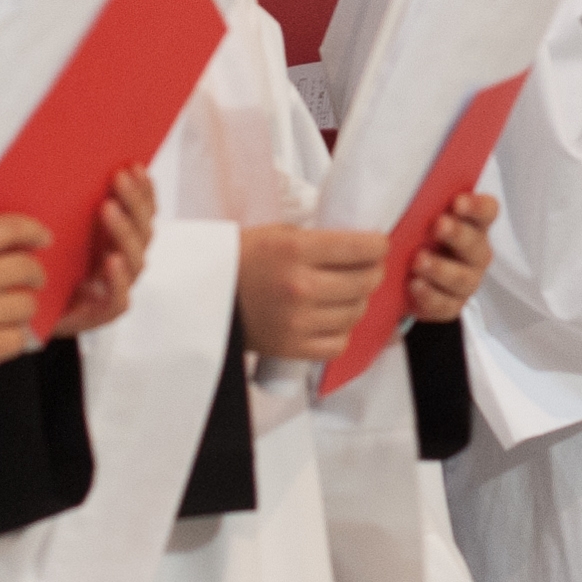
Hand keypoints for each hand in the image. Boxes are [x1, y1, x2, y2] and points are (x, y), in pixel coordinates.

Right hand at [0, 214, 50, 372]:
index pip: (6, 230)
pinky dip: (11, 339)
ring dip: (22, 309)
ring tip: (6, 314)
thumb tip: (9, 253)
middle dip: (36, 274)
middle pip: (26, 268)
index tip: (43, 237)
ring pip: (28, 305)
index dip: (30, 230)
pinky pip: (19, 339)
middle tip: (34, 279)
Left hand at [50, 169, 154, 337]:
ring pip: (136, 260)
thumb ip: (69, 207)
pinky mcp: (103, 313)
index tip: (134, 166)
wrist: (29, 313)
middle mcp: (123, 261)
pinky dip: (118, 279)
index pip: (143, 212)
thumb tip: (65, 164)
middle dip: (134, 202)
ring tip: (108, 209)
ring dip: (125, 232)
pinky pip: (119, 298)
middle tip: (118, 179)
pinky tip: (111, 261)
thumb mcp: (58, 231)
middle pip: (144, 231)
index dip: (144, 190)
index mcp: (118, 240)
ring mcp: (116, 287)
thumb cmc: (47, 267)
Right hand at [240, 222, 386, 364]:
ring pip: (356, 313)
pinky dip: (343, 331)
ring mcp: (297, 322)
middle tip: (369, 268)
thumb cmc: (241, 259)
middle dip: (374, 272)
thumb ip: (318, 240)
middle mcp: (300, 287)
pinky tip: (334, 318)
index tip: (378, 245)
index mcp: (295, 250)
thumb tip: (359, 246)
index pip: (359, 249)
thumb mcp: (278, 233)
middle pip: (364, 282)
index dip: (378, 246)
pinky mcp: (292, 348)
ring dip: (359, 301)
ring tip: (348, 293)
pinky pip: (339, 343)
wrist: (203, 296)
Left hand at [406, 192, 495, 323]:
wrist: (404, 279)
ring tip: (419, 261)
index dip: (477, 207)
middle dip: (458, 235)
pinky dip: (430, 296)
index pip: (487, 211)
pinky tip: (415, 285)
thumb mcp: (419, 217)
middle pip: (476, 244)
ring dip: (442, 269)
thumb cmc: (417, 238)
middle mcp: (476, 252)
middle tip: (438, 226)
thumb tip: (399, 177)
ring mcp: (467, 281)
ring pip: (463, 278)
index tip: (458, 202)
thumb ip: (422, 202)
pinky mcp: (452, 305)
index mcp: (473, 225)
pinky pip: (447, 304)